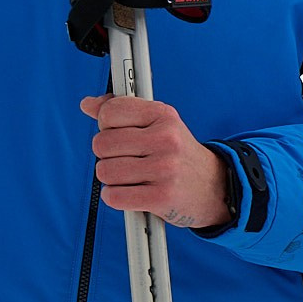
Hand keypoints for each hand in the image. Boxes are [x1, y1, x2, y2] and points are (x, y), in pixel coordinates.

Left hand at [80, 95, 233, 230]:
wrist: (215, 187)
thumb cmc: (179, 154)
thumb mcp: (158, 124)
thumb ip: (122, 111)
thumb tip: (87, 104)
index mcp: (163, 115)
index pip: (110, 112)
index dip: (106, 125)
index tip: (118, 132)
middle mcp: (165, 138)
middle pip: (101, 143)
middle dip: (106, 154)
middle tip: (125, 158)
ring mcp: (164, 168)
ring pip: (104, 171)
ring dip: (111, 178)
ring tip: (130, 176)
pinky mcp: (161, 196)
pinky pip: (114, 196)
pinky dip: (115, 197)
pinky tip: (129, 192)